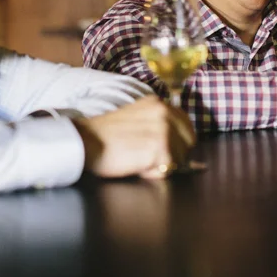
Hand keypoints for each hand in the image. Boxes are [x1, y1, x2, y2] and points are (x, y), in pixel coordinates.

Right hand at [71, 96, 195, 179]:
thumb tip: (190, 153)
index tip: (160, 148)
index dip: (178, 142)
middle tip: (144, 153)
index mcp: (159, 103)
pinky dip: (152, 173)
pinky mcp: (160, 148)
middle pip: (188, 145)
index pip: (187, 127)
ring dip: (161, 164)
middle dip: (172, 155)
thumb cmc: (107, 135)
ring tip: (137, 157)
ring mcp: (164, 130)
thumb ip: (160, 126)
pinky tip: (135, 164)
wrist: (87, 141)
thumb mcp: (137, 119)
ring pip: (179, 159)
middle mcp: (165, 112)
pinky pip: (166, 170)